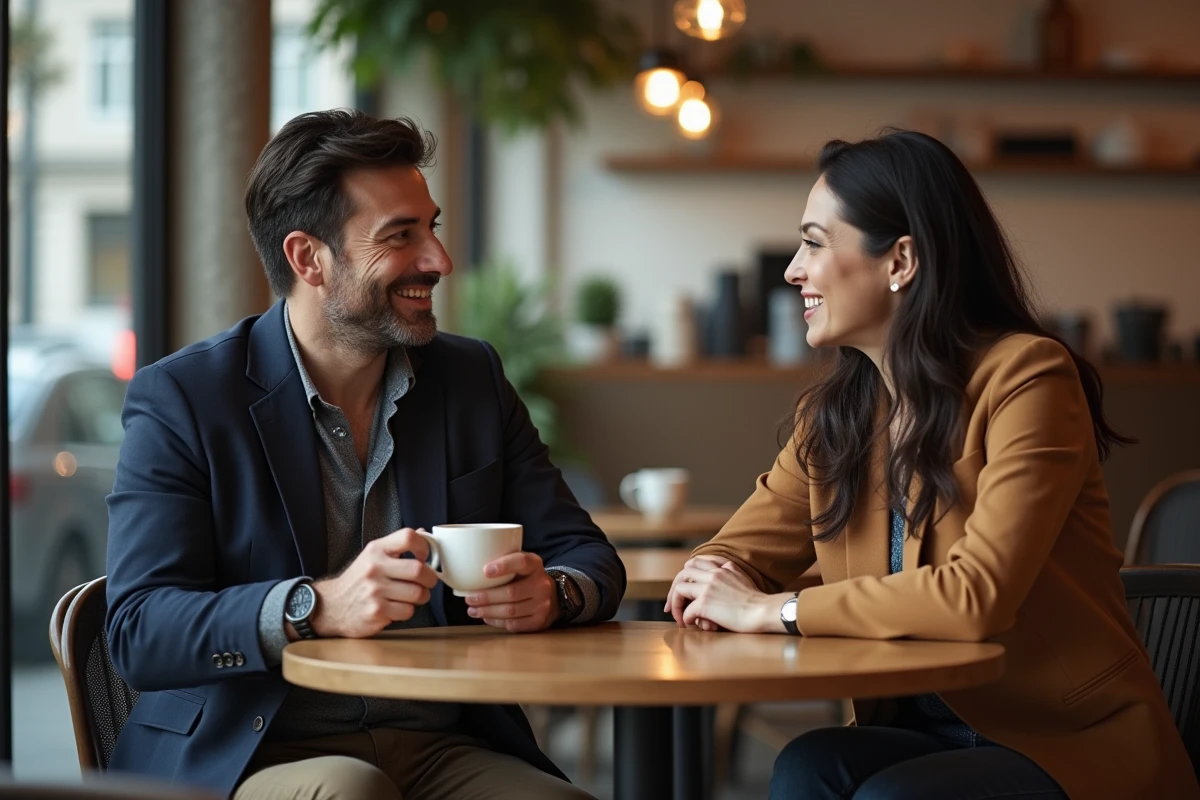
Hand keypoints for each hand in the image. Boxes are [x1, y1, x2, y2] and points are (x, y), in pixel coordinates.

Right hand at [307, 528, 438, 638]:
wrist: (332, 605)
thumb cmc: (358, 580)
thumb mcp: (373, 555)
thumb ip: (398, 545)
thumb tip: (424, 534)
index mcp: (376, 550)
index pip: (408, 537)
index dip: (424, 546)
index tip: (425, 556)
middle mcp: (375, 568)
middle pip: (419, 570)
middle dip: (430, 578)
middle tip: (426, 581)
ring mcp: (375, 591)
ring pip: (418, 593)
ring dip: (421, 597)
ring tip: (411, 596)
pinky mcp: (377, 611)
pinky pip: (408, 611)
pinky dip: (407, 610)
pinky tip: (396, 607)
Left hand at [463, 552, 557, 632]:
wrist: (553, 596)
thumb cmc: (526, 578)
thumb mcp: (520, 564)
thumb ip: (503, 562)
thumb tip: (470, 568)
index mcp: (535, 565)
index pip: (521, 562)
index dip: (504, 566)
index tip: (485, 571)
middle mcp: (542, 584)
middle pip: (512, 592)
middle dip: (487, 597)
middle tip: (469, 598)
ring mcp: (543, 604)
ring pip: (511, 611)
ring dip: (488, 611)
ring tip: (473, 610)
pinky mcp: (539, 621)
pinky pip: (514, 624)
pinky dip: (497, 622)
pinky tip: (486, 618)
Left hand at [667, 559, 781, 633]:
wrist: (764, 611)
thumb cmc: (757, 600)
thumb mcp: (743, 576)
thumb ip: (730, 570)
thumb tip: (723, 567)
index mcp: (722, 567)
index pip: (695, 562)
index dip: (685, 574)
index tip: (683, 587)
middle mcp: (713, 574)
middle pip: (682, 574)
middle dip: (674, 589)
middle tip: (671, 604)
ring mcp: (708, 588)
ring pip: (679, 589)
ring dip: (676, 604)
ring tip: (678, 617)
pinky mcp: (706, 604)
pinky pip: (687, 611)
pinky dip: (686, 619)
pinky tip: (692, 625)